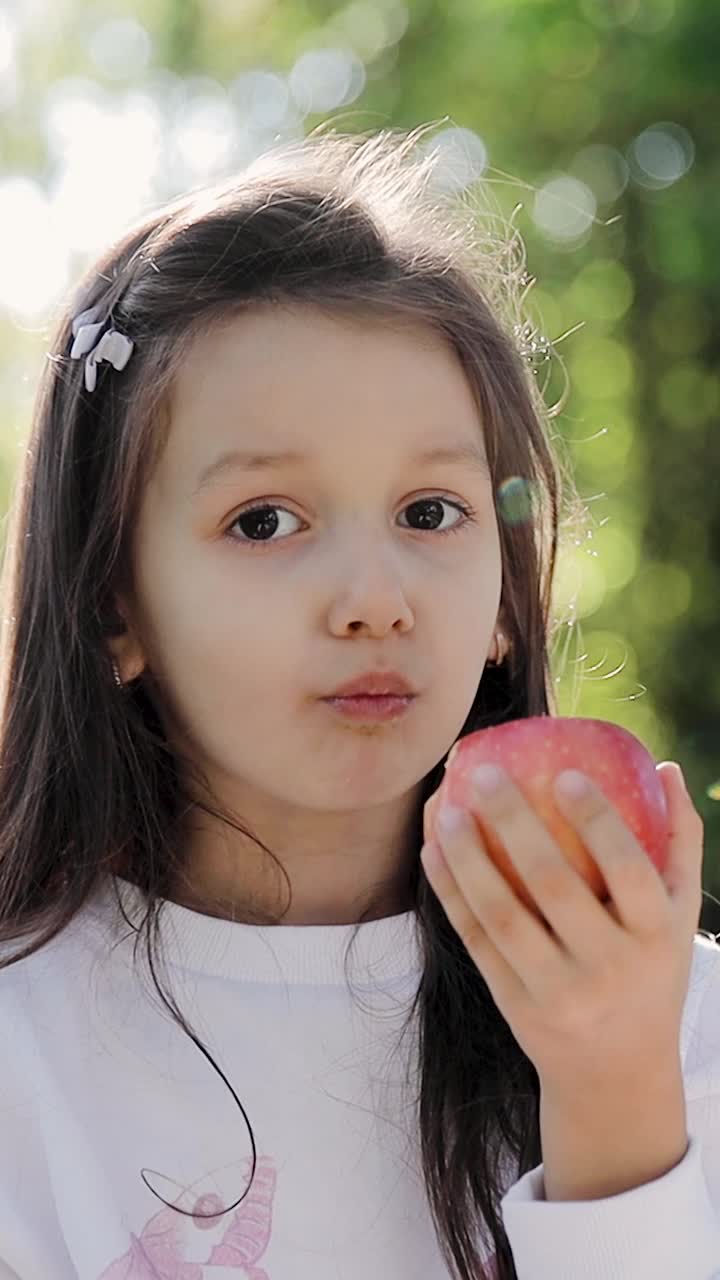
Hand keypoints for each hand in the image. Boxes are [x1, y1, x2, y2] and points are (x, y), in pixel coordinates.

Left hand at [421, 761, 703, 1096]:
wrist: (617, 1074)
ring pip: (503, 915)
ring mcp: (557, 991)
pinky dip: (450, 893)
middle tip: (486, 773)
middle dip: (515, 823)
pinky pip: (476, 940)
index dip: (598, 821)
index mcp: (656, 937)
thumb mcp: (679, 917)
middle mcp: (608, 967)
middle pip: (554, 885)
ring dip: (469, 857)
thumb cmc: (650, 969)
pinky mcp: (514, 1005)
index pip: (629, 870)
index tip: (564, 775)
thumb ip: (680, 842)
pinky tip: (433, 850)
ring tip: (447, 808)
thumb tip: (669, 767)